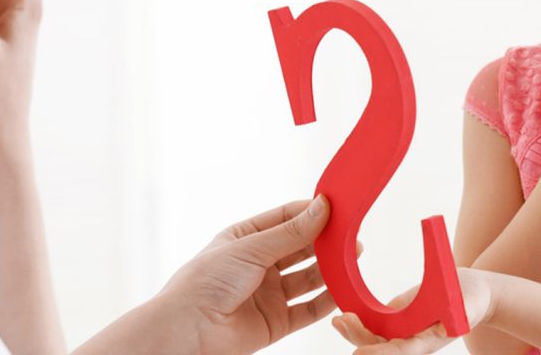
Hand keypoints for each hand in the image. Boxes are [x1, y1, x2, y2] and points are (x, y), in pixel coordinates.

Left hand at [151, 197, 337, 353]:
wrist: (186, 333)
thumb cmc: (205, 282)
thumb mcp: (251, 248)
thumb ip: (291, 232)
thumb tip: (323, 206)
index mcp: (246, 239)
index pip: (286, 219)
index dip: (312, 212)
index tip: (339, 206)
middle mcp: (258, 265)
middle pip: (301, 248)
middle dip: (326, 241)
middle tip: (352, 234)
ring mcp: (268, 294)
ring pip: (308, 278)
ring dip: (330, 268)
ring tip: (354, 257)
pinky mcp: (275, 322)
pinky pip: (308, 309)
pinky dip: (327, 300)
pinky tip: (344, 289)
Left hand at [331, 268, 493, 354]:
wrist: (471, 295)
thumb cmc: (471, 298)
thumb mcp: (467, 302)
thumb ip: (459, 309)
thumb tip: (457, 310)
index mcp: (427, 341)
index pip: (400, 352)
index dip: (380, 353)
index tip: (359, 354)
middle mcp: (411, 341)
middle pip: (380, 346)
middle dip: (359, 337)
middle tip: (341, 322)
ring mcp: (401, 333)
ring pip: (373, 338)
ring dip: (355, 331)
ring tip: (338, 320)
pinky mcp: (395, 321)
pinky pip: (373, 325)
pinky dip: (358, 322)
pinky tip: (343, 315)